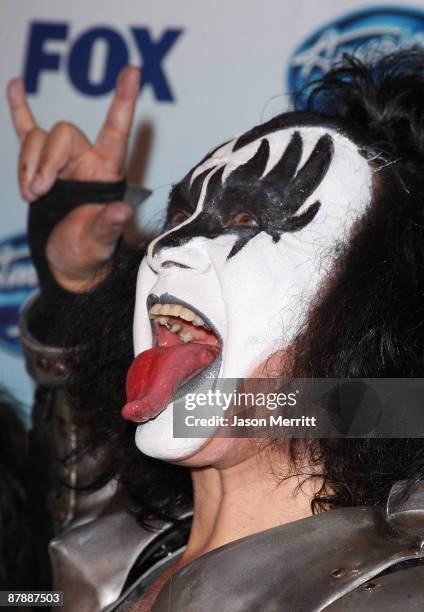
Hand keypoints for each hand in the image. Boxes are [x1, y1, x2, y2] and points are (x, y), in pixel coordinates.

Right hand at [6, 66, 140, 291]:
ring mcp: (61, 160)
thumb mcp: (98, 244)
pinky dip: (19, 110)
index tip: (133, 72)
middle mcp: (86, 159)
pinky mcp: (39, 165)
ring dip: (27, 164)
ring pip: (38, 138)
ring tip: (31, 193)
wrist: (65, 262)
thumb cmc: (86, 253)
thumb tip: (120, 212)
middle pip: (61, 134)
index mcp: (106, 172)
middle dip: (44, 161)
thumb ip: (107, 226)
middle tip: (38, 191)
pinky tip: (14, 85)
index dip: (123, 103)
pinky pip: (27, 131)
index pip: (117, 132)